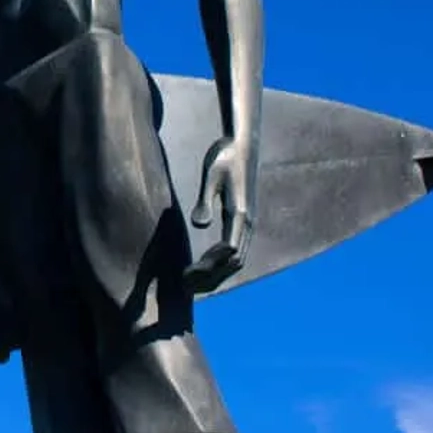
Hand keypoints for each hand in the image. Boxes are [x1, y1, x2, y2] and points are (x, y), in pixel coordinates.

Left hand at [184, 136, 255, 294]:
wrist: (242, 144)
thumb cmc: (224, 157)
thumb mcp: (211, 174)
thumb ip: (205, 199)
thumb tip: (199, 224)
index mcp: (239, 214)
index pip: (228, 252)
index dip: (209, 267)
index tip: (187, 275)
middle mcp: (247, 223)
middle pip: (233, 262)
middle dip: (210, 278)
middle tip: (184, 287)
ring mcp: (247, 223)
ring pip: (236, 260)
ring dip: (215, 275)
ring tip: (191, 284)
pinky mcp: (243, 220)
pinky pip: (235, 250)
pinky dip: (220, 265)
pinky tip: (204, 269)